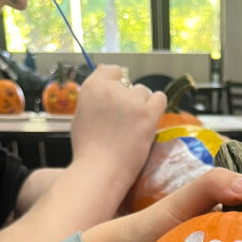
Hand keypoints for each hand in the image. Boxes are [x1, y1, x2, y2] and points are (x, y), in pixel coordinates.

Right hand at [69, 64, 165, 198]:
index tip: (118, 97)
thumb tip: (103, 90)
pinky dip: (157, 107)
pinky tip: (150, 119)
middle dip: (129, 99)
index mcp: (92, 87)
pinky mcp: (147, 114)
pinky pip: (160, 99)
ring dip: (142, 105)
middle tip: (125, 122)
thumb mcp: (80, 117)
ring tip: (134, 126)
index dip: (117, 83)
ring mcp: (130, 101)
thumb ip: (92, 100)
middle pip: (129, 85)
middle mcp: (111, 90)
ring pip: (144, 92)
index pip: (112, 70)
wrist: (99, 171)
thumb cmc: (88, 152)